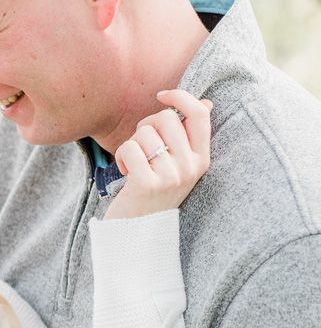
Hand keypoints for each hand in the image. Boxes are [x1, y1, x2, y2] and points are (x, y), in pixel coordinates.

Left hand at [104, 90, 211, 220]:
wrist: (138, 231)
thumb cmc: (154, 192)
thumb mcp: (179, 165)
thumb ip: (189, 136)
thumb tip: (207, 102)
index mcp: (202, 159)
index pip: (200, 113)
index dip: (180, 96)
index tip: (161, 96)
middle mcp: (190, 167)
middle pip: (166, 117)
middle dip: (146, 125)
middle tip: (142, 146)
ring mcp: (171, 176)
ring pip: (144, 132)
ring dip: (132, 144)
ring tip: (135, 164)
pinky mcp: (148, 183)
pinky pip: (129, 148)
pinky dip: (121, 157)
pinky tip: (125, 172)